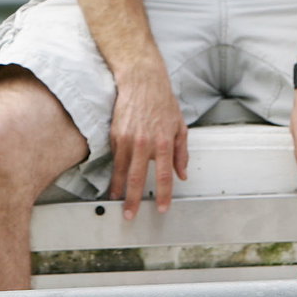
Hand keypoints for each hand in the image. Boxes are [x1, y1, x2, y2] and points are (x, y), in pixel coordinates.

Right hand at [107, 66, 188, 220]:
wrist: (142, 81)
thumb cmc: (162, 102)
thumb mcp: (180, 127)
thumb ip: (182, 153)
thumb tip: (183, 174)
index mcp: (164, 143)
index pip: (164, 176)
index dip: (164, 195)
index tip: (162, 208)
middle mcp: (145, 143)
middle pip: (137, 178)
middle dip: (133, 200)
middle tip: (130, 215)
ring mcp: (128, 139)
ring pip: (121, 171)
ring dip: (119, 190)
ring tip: (117, 202)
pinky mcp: (116, 134)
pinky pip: (115, 158)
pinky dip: (114, 172)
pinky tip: (114, 182)